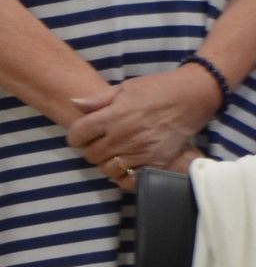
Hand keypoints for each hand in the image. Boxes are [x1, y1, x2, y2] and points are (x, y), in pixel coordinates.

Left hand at [66, 68, 216, 184]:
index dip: (76, 136)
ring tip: (113, 154)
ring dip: (107, 163)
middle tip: (98, 144)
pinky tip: (127, 166)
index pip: (78, 135)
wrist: (192, 97)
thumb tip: (74, 103)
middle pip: (91, 155)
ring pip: (108, 169)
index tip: (81, 135)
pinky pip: (131, 179)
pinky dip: (125, 176)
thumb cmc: (157, 89)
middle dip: (90, 150)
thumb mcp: (125, 88)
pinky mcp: (156, 162)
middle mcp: (123, 136)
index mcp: (113, 116)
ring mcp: (140, 152)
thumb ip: (98, 99)